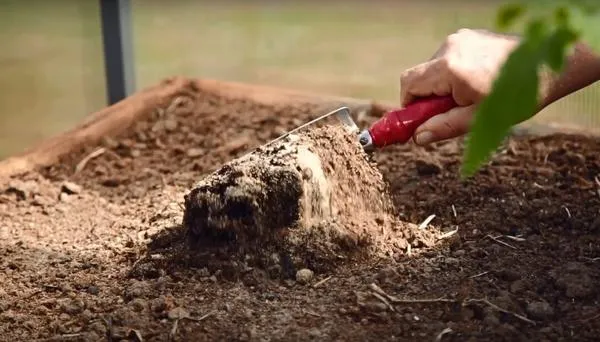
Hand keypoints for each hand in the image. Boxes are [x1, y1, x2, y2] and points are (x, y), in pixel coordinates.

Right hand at [400, 29, 519, 144]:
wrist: (550, 65)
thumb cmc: (517, 95)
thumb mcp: (477, 119)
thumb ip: (444, 127)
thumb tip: (418, 137)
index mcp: (450, 69)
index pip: (409, 84)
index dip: (409, 105)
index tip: (420, 120)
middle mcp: (450, 48)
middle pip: (420, 76)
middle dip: (429, 97)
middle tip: (451, 112)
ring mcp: (460, 38)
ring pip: (435, 68)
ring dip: (443, 86)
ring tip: (471, 95)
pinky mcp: (469, 36)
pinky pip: (449, 58)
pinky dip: (454, 74)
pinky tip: (478, 81)